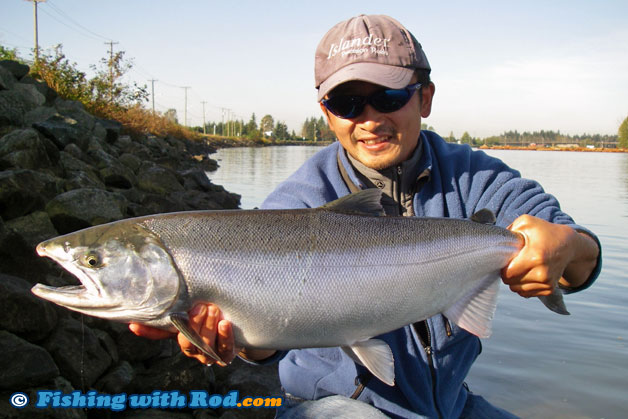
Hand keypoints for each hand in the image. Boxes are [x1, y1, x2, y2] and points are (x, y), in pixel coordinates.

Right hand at [130, 303, 276, 364]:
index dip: (148, 331)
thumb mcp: (192, 315)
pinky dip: (224, 336)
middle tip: (199, 307)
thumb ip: (172, 315)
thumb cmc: (210, 321)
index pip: (162, 336)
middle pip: (188, 344)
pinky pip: (225, 349)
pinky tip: (224, 324)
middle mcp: (194, 350)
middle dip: (193, 325)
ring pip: (205, 346)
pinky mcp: (227, 354)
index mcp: (182, 339)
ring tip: (212, 310)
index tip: (134, 323)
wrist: (237, 329)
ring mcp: (210, 354)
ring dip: (208, 327)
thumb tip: (139, 311)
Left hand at [501, 215, 597, 297]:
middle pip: (511, 283)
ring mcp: (547, 283)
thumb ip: (508, 231)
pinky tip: (528, 274)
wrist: (568, 244)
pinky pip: (526, 294)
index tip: (507, 259)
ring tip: (522, 267)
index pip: (508, 273)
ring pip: (518, 290)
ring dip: (515, 281)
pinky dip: (524, 286)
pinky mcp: (549, 289)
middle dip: (508, 274)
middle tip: (514, 262)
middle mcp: (542, 273)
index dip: (503, 267)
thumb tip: (494, 243)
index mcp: (534, 257)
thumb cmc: (544, 232)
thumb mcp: (526, 222)